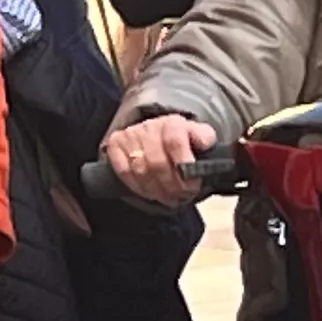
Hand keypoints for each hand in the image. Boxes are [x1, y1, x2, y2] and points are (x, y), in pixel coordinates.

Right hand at [101, 111, 217, 206]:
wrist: (159, 135)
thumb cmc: (183, 142)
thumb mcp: (200, 138)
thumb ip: (205, 138)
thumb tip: (203, 142)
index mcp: (172, 123)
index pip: (175, 142)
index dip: (184, 166)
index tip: (193, 183)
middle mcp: (149, 126)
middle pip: (157, 163)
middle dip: (172, 186)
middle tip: (181, 196)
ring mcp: (130, 135)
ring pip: (141, 170)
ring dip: (157, 191)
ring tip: (169, 197)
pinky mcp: (115, 144)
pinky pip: (124, 172)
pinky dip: (139, 187)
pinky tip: (151, 192)